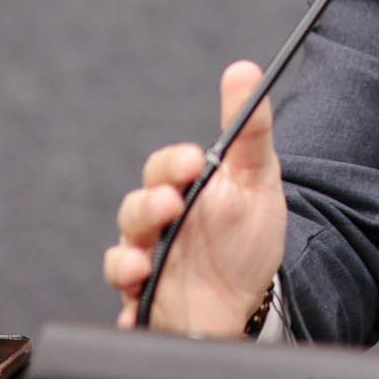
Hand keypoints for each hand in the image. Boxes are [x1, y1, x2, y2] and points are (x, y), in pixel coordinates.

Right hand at [105, 62, 288, 335]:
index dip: (173, 163)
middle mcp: (158, 227)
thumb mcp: (257, 180)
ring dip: (126, 257)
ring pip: (121, 256)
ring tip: (142, 263)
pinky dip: (129, 308)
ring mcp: (149, 266)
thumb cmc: (246, 237)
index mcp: (183, 191)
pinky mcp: (146, 304)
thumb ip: (250, 130)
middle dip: (148, 207)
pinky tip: (139, 304)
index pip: (164, 168)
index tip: (194, 161)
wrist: (247, 300)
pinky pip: (126, 306)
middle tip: (171, 206)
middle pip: (134, 210)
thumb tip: (243, 70)